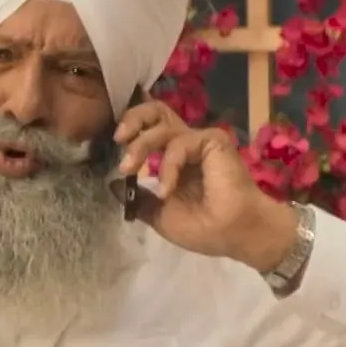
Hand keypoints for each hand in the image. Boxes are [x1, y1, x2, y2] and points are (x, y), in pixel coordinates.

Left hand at [112, 100, 298, 270]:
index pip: (151, 128)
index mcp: (175, 157)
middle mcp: (187, 143)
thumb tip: (112, 185)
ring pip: (161, 125)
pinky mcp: (213, 140)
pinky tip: (167, 190)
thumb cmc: (203, 228)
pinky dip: (167, 166)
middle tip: (118, 138)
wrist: (233, 234)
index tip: (114, 143)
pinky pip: (178, 144)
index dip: (132, 126)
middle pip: (156, 111)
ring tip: (128, 169)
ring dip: (139, 146)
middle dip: (132, 119)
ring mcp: (200, 140)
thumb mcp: (159, 214)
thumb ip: (138, 197)